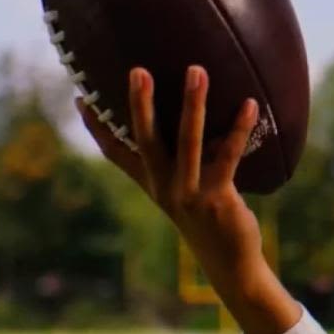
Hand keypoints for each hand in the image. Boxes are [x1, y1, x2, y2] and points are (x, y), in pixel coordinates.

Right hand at [78, 64, 298, 333]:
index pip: (115, 152)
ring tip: (197, 71)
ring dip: (193, 105)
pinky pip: (228, 156)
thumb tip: (193, 111)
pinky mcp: (217, 198)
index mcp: (151, 182)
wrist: (230, 263)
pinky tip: (251, 104)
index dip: (97, 125)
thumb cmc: (209, 217)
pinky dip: (239, 129)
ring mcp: (188, 193)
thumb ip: (184, 156)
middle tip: (138, 70)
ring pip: (188, 142)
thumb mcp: (186, 187)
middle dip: (140, 104)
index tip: (82, 95)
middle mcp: (164, 187)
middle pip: (145, 139)